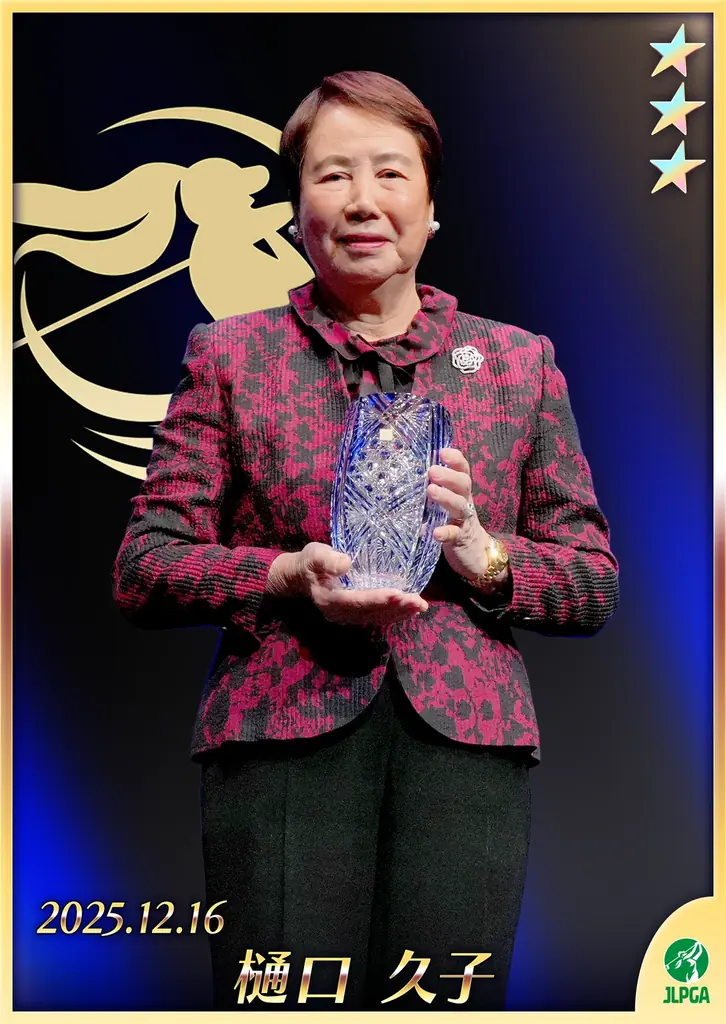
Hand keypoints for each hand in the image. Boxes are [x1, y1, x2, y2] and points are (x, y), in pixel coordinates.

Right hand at [269, 543, 428, 626]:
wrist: (301, 576)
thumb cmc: (309, 563)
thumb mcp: (314, 555)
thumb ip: (328, 560)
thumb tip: (347, 563)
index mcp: (330, 600)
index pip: (358, 601)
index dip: (379, 598)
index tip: (399, 594)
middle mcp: (340, 613)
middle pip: (372, 612)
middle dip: (397, 608)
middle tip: (418, 602)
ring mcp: (348, 616)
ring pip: (378, 617)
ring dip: (400, 612)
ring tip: (420, 605)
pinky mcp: (356, 614)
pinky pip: (378, 616)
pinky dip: (395, 613)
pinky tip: (410, 608)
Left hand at [427, 448, 491, 581]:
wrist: (475, 553)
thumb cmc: (455, 522)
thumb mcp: (448, 504)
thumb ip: (435, 490)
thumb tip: (407, 475)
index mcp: (462, 492)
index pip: (463, 471)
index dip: (455, 460)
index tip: (442, 452)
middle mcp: (465, 503)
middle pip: (463, 485)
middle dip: (449, 476)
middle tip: (432, 470)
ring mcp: (464, 521)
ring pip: (459, 506)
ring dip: (446, 497)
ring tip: (431, 490)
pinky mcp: (460, 540)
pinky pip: (454, 535)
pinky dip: (445, 532)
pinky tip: (435, 532)